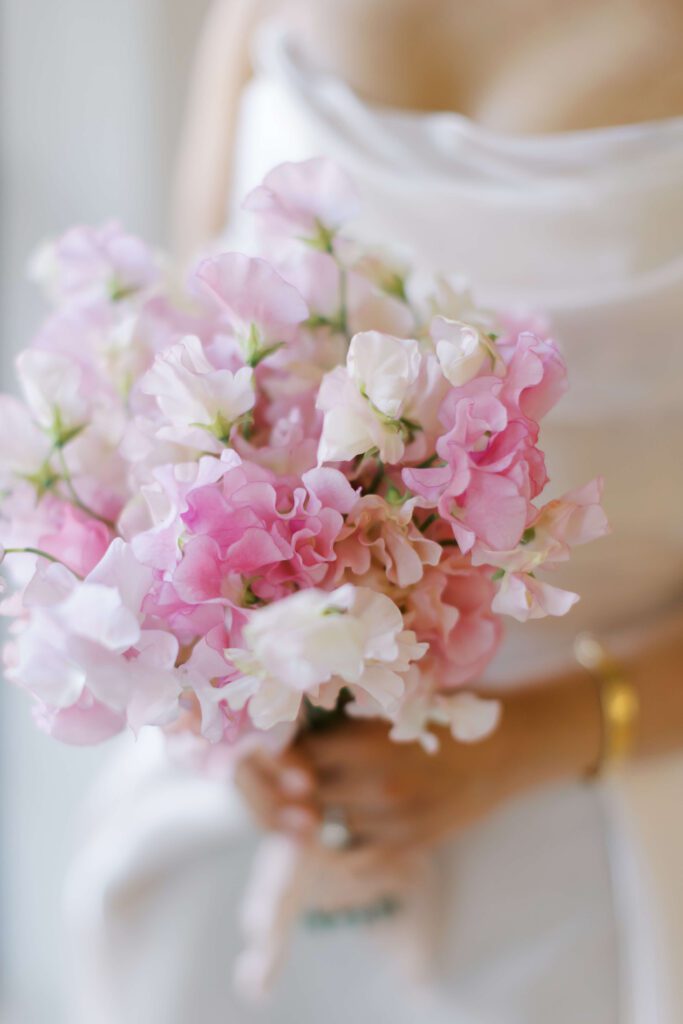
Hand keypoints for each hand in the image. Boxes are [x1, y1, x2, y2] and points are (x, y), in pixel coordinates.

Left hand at [235, 669, 600, 854]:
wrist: (516, 742)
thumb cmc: (454, 706)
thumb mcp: (402, 694)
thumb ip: (353, 707)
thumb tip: (295, 706)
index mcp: (373, 745)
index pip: (303, 755)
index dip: (286, 748)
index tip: (278, 738)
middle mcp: (380, 790)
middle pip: (311, 792)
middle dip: (296, 779)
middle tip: (288, 764)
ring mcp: (398, 822)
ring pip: (332, 820)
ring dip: (320, 803)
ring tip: (319, 781)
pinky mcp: (415, 842)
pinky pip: (361, 848)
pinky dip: (346, 831)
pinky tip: (343, 811)